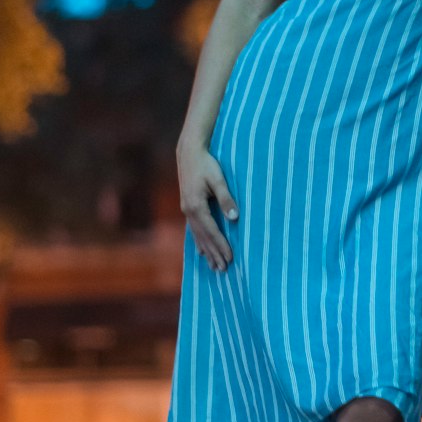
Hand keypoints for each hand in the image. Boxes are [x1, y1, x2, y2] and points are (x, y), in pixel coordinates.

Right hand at [177, 137, 237, 270]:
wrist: (189, 152)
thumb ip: (226, 199)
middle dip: (214, 254)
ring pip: (197, 236)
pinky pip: (193, 230)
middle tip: (223, 270)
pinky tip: (201, 252)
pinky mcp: (187, 207)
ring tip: (213, 267)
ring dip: (206, 252)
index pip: (211, 231)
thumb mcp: (218, 179)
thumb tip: (235, 218)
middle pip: (203, 238)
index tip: (230, 258)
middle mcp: (188, 211)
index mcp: (196, 206)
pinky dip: (198, 242)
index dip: (221, 245)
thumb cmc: (206, 164)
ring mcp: (186, 210)